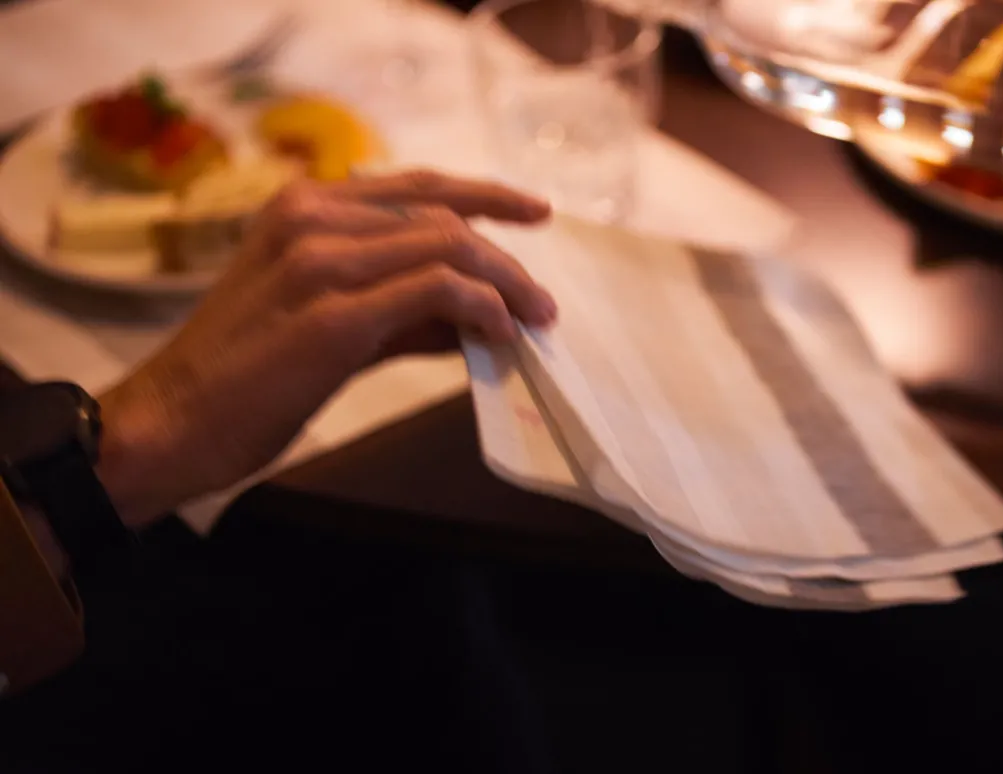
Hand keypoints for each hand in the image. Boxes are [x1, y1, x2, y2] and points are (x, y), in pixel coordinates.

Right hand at [96, 169, 555, 527]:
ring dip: (506, 283)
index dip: (484, 194)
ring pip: (448, 244)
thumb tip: (475, 314)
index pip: (416, 185)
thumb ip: (400, 310)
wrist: (173, 423)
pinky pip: (437, 289)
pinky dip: (482, 307)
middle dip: (506, 255)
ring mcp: (321, 260)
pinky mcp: (334, 313)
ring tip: (534, 320)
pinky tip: (500, 334)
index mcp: (302, 208)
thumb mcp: (327, 320)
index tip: (532, 211)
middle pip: (442, 213)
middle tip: (542, 300)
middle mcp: (311, 217)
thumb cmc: (246, 379)